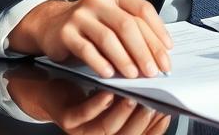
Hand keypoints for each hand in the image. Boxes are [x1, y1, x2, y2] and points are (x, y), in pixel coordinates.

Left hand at [5, 70, 174, 134]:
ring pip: (107, 128)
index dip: (156, 127)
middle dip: (142, 121)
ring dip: (123, 115)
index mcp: (115, 130)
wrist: (51, 88)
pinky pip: (84, 115)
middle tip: (154, 103)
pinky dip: (98, 105)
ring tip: (134, 97)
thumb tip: (158, 88)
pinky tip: (108, 92)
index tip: (167, 111)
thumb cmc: (85, 88)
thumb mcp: (114, 92)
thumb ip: (133, 94)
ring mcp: (83, 131)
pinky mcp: (68, 121)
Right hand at [8, 0, 172, 77]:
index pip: (143, 10)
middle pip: (127, 25)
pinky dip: (100, 63)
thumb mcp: (113, 19)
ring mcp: (80, 15)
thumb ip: (134, 30)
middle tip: (153, 71)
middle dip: (144, 50)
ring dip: (124, 59)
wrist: (52, 24)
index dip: (158, 32)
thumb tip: (160, 54)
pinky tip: (109, 74)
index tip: (167, 52)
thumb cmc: (91, 25)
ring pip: (108, 38)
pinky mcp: (66, 32)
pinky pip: (86, 49)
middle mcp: (98, 0)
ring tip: (134, 75)